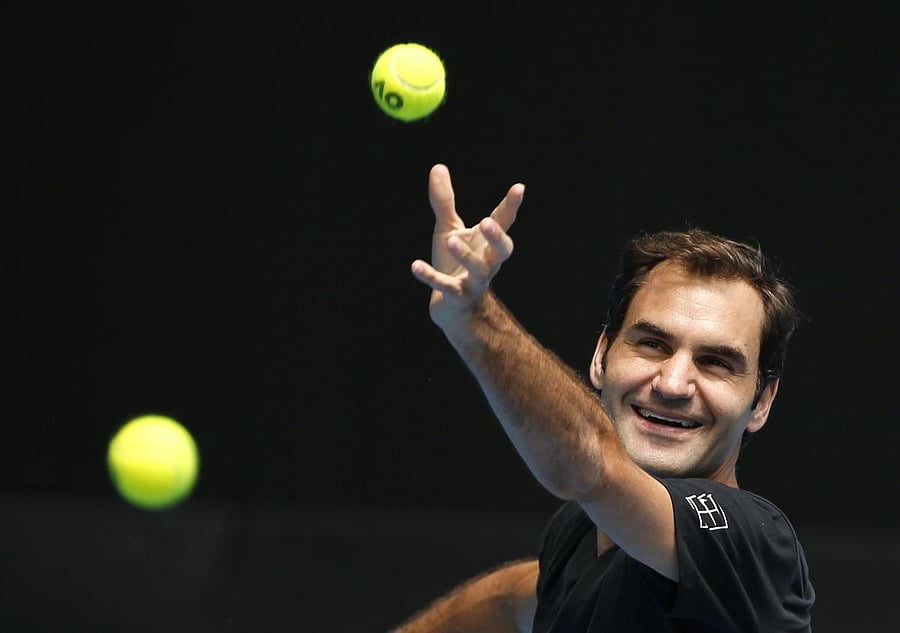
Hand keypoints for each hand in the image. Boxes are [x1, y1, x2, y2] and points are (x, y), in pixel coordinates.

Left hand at [410, 164, 524, 329]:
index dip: (511, 206)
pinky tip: (415, 266)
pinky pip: (445, 287)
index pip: (503, 222)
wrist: (452, 307)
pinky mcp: (456, 296)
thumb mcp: (449, 228)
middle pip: (502, 251)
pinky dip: (430, 277)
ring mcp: (474, 282)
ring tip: (451, 240)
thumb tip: (437, 167)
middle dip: (497, 237)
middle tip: (487, 222)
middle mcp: (487, 263)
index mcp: (487, 244)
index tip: (519, 188)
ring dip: (465, 255)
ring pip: (477, 270)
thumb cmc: (454, 263)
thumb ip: (444, 201)